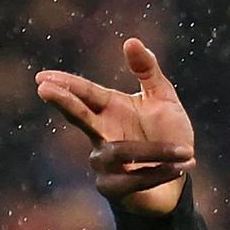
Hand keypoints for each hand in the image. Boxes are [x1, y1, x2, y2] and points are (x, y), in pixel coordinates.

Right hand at [37, 40, 195, 215]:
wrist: (179, 175)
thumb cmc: (168, 134)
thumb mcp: (163, 99)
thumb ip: (148, 71)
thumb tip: (131, 40)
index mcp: (108, 108)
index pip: (84, 93)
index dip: (65, 85)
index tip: (42, 78)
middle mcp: (100, 133)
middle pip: (78, 117)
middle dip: (64, 103)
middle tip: (44, 89)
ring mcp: (103, 163)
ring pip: (120, 153)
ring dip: (156, 151)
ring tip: (187, 152)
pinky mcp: (112, 188)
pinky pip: (132, 179)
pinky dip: (159, 172)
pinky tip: (181, 168)